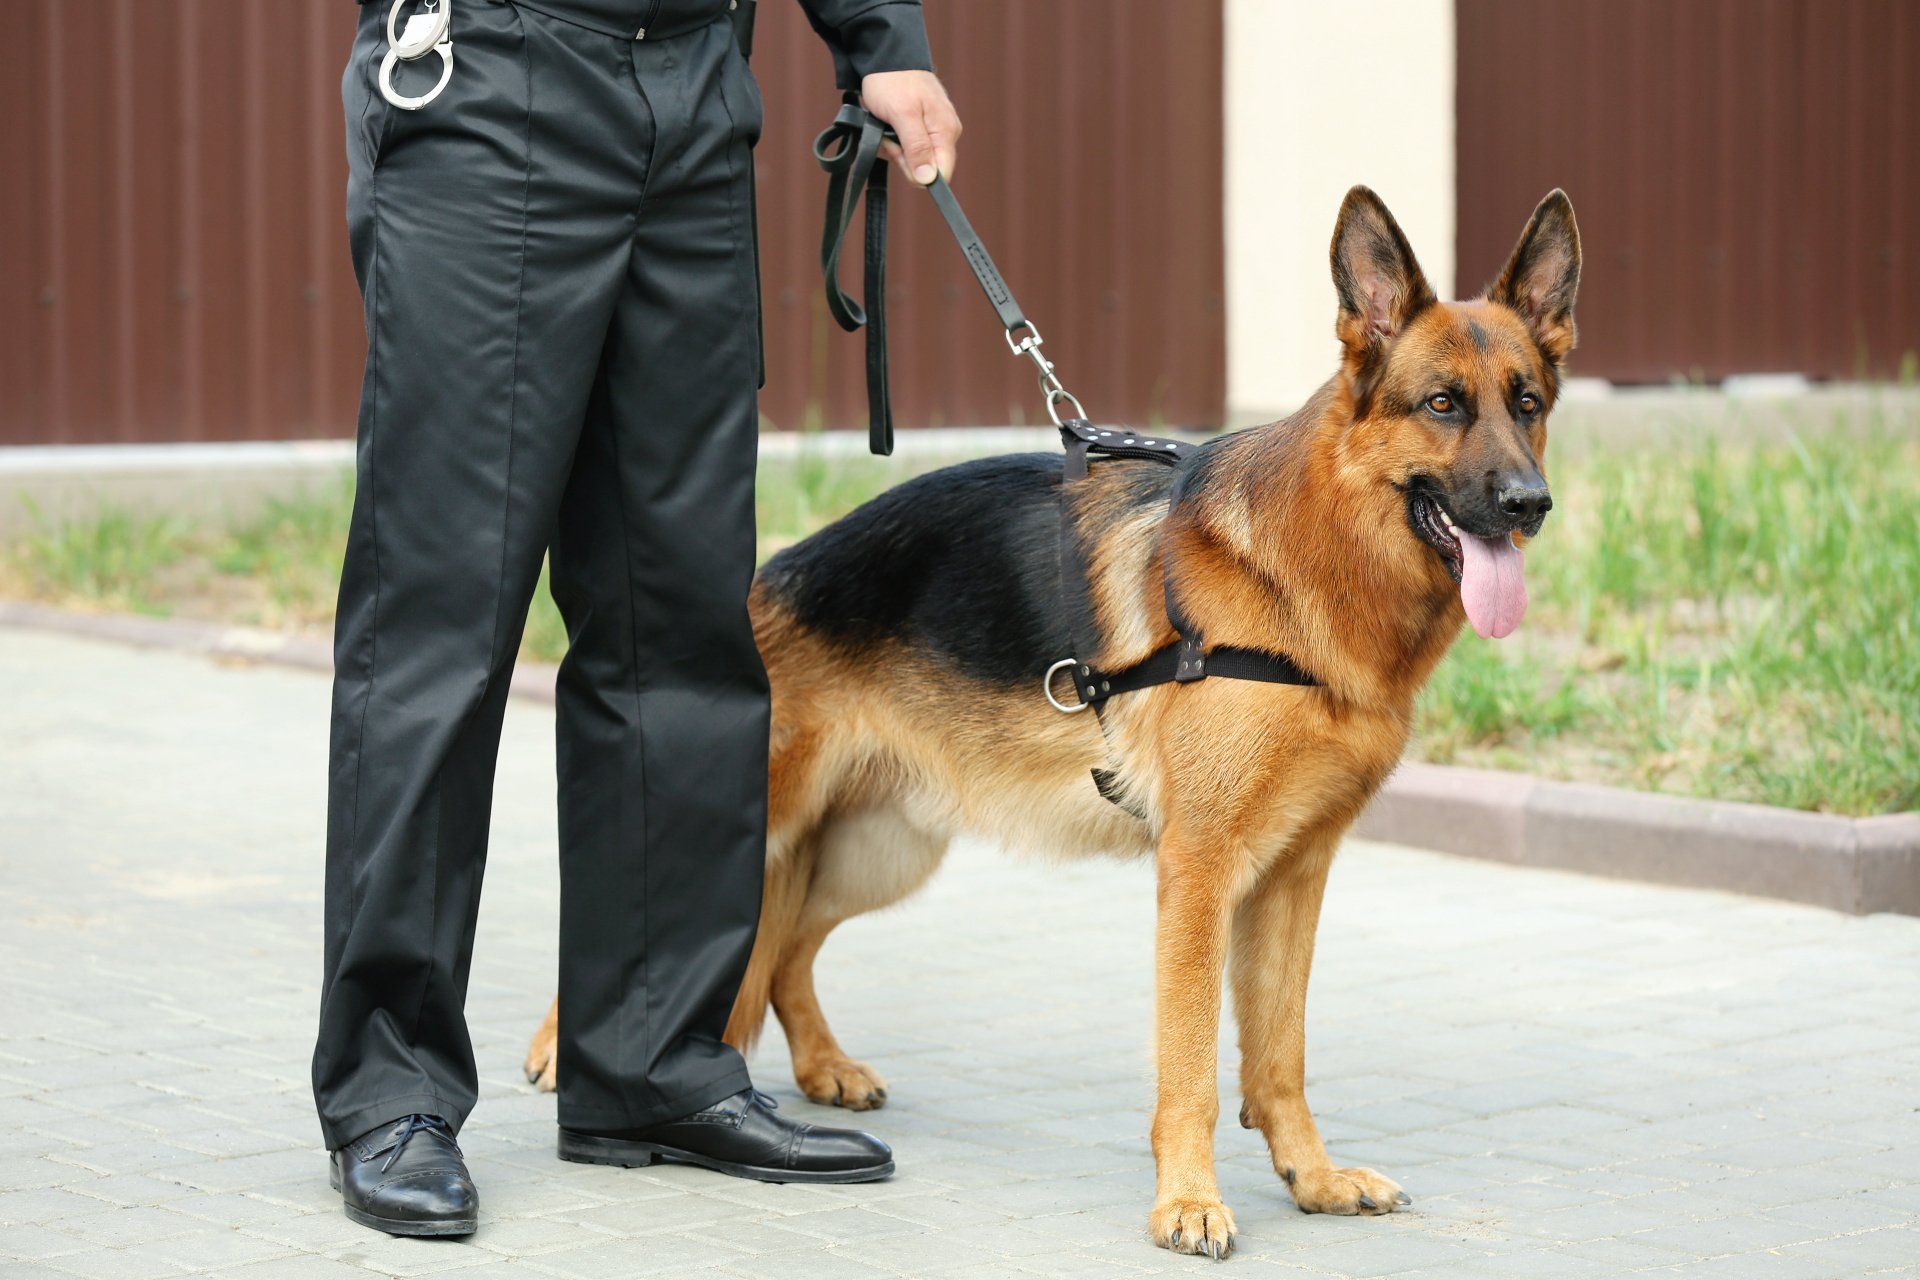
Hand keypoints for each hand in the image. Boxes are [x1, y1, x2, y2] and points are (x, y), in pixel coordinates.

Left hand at [860, 70, 961, 184]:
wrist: (885, 56)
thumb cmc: (893, 81)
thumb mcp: (902, 115)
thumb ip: (917, 148)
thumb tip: (928, 179)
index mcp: (946, 132)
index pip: (941, 174)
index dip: (916, 172)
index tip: (899, 151)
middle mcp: (944, 133)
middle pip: (924, 168)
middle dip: (901, 157)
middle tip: (889, 133)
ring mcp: (933, 129)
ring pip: (912, 158)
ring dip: (893, 147)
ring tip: (886, 124)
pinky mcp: (920, 126)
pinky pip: (906, 146)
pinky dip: (891, 140)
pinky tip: (886, 124)